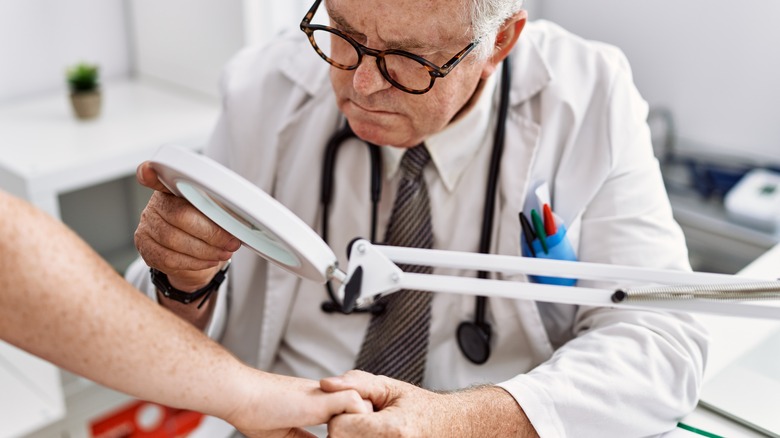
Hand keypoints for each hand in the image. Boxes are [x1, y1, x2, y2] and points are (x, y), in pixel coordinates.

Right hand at [134, 161, 240, 290]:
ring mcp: (147, 227)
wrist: (194, 255)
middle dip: (211, 232)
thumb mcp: (213, 211)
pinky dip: (194, 262)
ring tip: (225, 252)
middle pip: (179, 215)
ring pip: (174, 240)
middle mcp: (155, 205)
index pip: (155, 177)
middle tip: (231, 241)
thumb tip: (239, 211)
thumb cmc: (205, 227)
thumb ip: (218, 205)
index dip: (149, 174)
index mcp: (171, 189)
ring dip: (206, 250)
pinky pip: (169, 259)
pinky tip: (209, 260)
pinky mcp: (146, 249)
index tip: (149, 170)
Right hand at [226, 373, 371, 437]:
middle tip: (361, 435)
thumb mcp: (286, 433)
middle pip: (360, 407)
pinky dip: (357, 418)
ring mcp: (326, 396)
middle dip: (361, 426)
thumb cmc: (253, 411)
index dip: (353, 426)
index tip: (350, 436)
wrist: (242, 394)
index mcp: (317, 404)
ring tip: (353, 434)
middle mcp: (325, 397)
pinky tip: (341, 433)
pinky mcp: (324, 398)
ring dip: (361, 423)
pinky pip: (356, 403)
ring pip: (364, 404)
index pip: (346, 414)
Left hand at [321, 370, 538, 437]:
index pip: (339, 426)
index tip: (364, 408)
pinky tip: (375, 435)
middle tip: (370, 419)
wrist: (449, 428)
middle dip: (348, 426)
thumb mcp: (390, 386)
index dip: (345, 413)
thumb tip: (325, 384)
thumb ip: (356, 383)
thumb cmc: (420, 408)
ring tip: (374, 429)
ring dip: (353, 435)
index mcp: (392, 430)